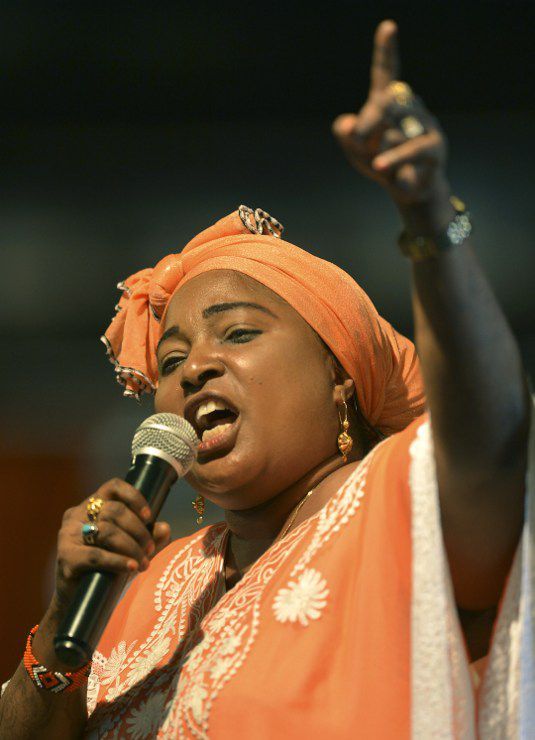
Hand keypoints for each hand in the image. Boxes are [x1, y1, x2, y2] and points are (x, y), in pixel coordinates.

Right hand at [53, 479, 170, 610]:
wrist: (79, 601)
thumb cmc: (106, 569)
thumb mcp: (132, 550)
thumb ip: (150, 538)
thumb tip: (164, 528)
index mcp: (91, 506)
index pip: (113, 487)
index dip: (134, 497)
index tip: (149, 516)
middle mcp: (77, 515)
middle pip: (114, 510)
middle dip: (138, 530)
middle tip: (150, 549)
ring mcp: (68, 535)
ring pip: (107, 531)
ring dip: (131, 547)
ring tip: (144, 562)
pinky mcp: (66, 557)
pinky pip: (96, 555)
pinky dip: (118, 561)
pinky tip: (132, 567)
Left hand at [332, 20, 448, 206]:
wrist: (409, 191)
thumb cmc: (382, 163)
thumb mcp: (356, 151)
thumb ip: (346, 136)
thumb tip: (346, 124)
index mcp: (391, 103)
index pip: (386, 74)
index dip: (386, 51)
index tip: (388, 27)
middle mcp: (412, 107)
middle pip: (387, 102)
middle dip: (370, 120)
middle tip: (357, 135)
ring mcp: (426, 126)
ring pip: (395, 132)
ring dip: (380, 151)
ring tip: (378, 165)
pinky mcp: (435, 148)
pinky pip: (410, 151)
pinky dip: (393, 162)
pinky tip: (383, 169)